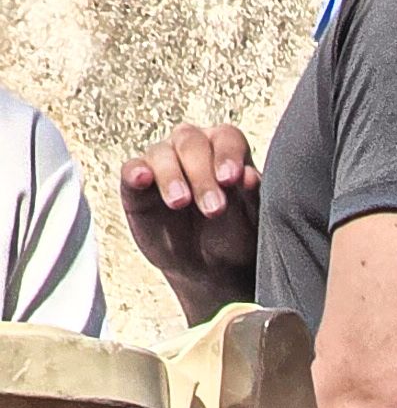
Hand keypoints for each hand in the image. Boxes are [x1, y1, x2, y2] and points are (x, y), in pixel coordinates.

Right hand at [121, 121, 260, 321]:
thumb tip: (250, 177)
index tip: (231, 179)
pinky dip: (135, 171)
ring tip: (180, 202)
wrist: (210, 269)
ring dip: (171, 176)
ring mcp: (162, 162)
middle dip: (202, 175)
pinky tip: (141, 178)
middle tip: (213, 208)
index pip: (226, 138)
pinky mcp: (137, 184)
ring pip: (161, 154)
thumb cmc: (233, 237)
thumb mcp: (250, 220)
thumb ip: (252, 196)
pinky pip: (131, 169)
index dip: (228, 155)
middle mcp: (191, 148)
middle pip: (192, 143)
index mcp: (224, 150)